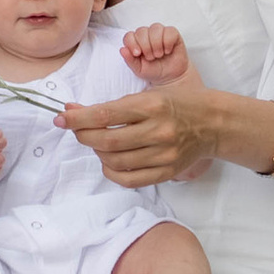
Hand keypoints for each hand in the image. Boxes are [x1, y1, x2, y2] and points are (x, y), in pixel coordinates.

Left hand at [62, 80, 221, 188]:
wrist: (213, 123)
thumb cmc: (178, 102)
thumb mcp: (148, 93)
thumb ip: (114, 106)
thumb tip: (74, 110)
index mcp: (152, 105)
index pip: (106, 115)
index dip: (79, 118)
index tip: (61, 117)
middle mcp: (158, 131)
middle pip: (108, 141)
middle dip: (83, 135)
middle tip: (75, 128)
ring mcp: (163, 155)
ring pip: (116, 161)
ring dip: (97, 152)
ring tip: (95, 142)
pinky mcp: (166, 172)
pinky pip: (130, 179)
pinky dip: (111, 172)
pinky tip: (107, 161)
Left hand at [120, 23, 188, 86]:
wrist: (170, 77)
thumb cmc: (153, 71)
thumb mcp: (139, 69)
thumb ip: (130, 60)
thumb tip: (122, 49)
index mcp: (136, 41)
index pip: (129, 35)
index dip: (132, 44)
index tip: (138, 54)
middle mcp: (147, 34)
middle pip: (141, 31)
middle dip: (146, 47)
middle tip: (151, 58)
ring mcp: (160, 32)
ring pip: (155, 28)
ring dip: (156, 44)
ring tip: (159, 55)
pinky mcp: (173, 34)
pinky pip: (169, 31)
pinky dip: (168, 43)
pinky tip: (167, 51)